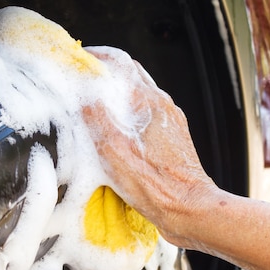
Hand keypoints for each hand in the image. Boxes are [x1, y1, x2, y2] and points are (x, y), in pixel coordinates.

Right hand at [81, 48, 214, 246]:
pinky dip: (129, 112)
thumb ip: (98, 120)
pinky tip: (118, 130)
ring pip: (141, 95)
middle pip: (133, 76)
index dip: (97, 58)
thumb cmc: (156, 186)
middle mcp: (164, 107)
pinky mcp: (174, 139)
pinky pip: (148, 115)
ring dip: (118, 93)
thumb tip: (84, 95)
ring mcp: (171, 123)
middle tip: (84, 78)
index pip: (122, 64)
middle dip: (108, 72)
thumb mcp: (115, 153)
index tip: (78, 59)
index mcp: (150, 103)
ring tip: (96, 102)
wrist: (191, 210)